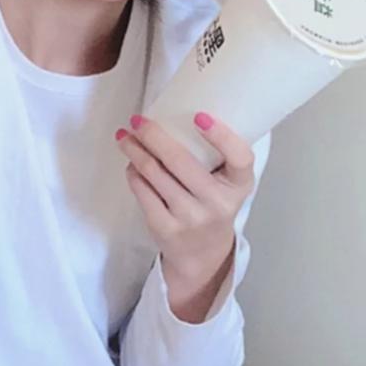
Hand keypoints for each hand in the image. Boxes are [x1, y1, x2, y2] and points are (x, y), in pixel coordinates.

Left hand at [115, 112, 255, 280]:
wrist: (202, 253)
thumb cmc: (213, 204)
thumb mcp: (228, 183)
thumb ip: (217, 155)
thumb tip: (179, 111)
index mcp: (240, 185)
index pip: (240, 158)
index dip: (222, 136)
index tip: (200, 115)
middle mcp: (218, 203)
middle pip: (181, 161)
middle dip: (154, 135)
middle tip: (139, 120)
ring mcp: (191, 218)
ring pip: (155, 174)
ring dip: (135, 150)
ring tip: (125, 137)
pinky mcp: (165, 228)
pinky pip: (143, 191)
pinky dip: (134, 172)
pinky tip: (131, 163)